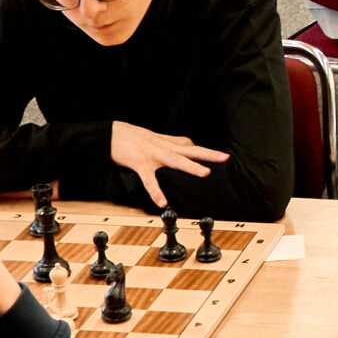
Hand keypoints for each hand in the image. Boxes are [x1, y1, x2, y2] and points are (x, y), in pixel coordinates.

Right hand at [109, 119, 226, 207]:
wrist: (112, 134)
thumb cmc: (135, 137)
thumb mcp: (157, 138)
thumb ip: (174, 142)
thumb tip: (190, 143)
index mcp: (168, 144)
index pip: (192, 146)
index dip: (208, 152)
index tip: (224, 157)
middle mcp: (164, 148)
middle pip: (191, 150)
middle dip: (209, 154)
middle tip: (225, 158)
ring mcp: (153, 155)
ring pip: (175, 160)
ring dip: (191, 166)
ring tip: (205, 173)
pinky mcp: (140, 162)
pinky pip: (149, 180)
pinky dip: (156, 191)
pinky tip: (162, 203)